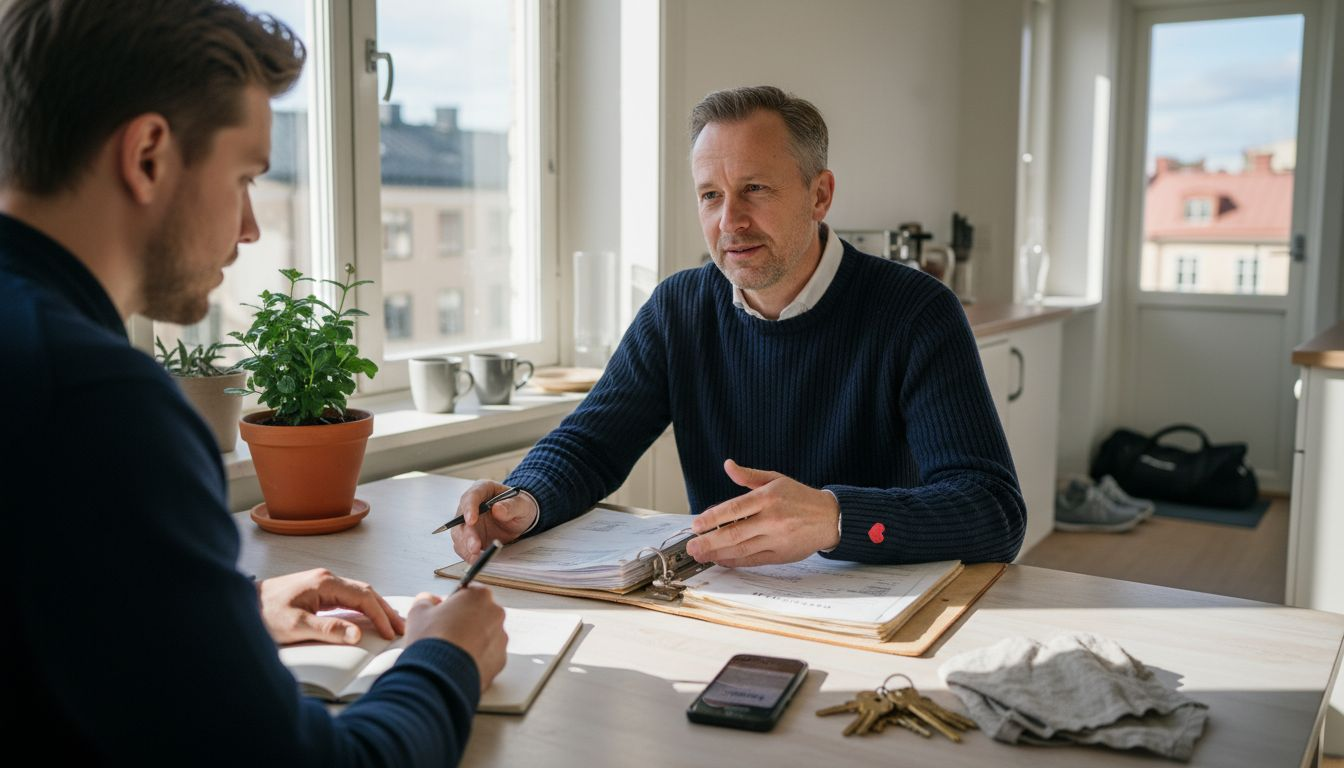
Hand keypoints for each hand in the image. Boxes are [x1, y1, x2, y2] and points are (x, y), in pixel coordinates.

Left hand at [257, 568, 403, 644]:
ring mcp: (322, 583)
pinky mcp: (317, 591)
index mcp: (325, 583)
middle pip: (365, 592)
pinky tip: (367, 618)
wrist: (241, 604)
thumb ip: (327, 629)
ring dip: (376, 608)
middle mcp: (327, 579)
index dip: (380, 615)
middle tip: (401, 629)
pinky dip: (362, 608)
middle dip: (385, 610)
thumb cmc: (263, 614)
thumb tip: (357, 633)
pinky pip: (347, 598)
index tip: (391, 632)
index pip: (363, 596)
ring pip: (358, 593)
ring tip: (390, 624)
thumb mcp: (295, 626)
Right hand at [404, 587, 507, 691]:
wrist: (438, 676)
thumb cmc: (430, 641)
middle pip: (480, 614)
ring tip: (451, 652)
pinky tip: (460, 663)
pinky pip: (489, 656)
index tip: (444, 612)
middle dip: (465, 622)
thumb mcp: (418, 612)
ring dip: (472, 640)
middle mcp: (496, 614)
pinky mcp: (501, 661)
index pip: (469, 592)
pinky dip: (477, 658)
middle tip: (445, 633)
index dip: (454, 602)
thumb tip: (429, 601)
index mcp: (479, 596)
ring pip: (486, 636)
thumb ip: (426, 600)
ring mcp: (501, 638)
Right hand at [450, 480, 537, 562]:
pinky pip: (463, 546)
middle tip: (475, 547)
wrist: (519, 517)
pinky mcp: (469, 537)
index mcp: (482, 490)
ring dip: (465, 547)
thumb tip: (497, 509)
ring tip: (476, 558)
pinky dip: (468, 555)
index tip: (471, 521)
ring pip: (459, 535)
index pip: (471, 497)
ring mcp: (467, 522)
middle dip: (467, 535)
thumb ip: (511, 506)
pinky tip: (476, 560)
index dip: (469, 509)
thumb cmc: (519, 506)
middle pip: (460, 520)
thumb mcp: (522, 505)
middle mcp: (470, 506)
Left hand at [686, 459, 840, 566]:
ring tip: (701, 555)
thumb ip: (749, 475)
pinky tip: (721, 559)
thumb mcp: (776, 479)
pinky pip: (753, 560)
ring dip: (718, 554)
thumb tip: (728, 466)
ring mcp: (776, 538)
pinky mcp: (780, 555)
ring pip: (741, 549)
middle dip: (709, 542)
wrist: (830, 518)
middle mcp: (772, 519)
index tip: (696, 525)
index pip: (734, 509)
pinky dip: (735, 561)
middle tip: (691, 547)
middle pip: (734, 533)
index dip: (712, 518)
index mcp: (768, 497)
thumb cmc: (800, 497)